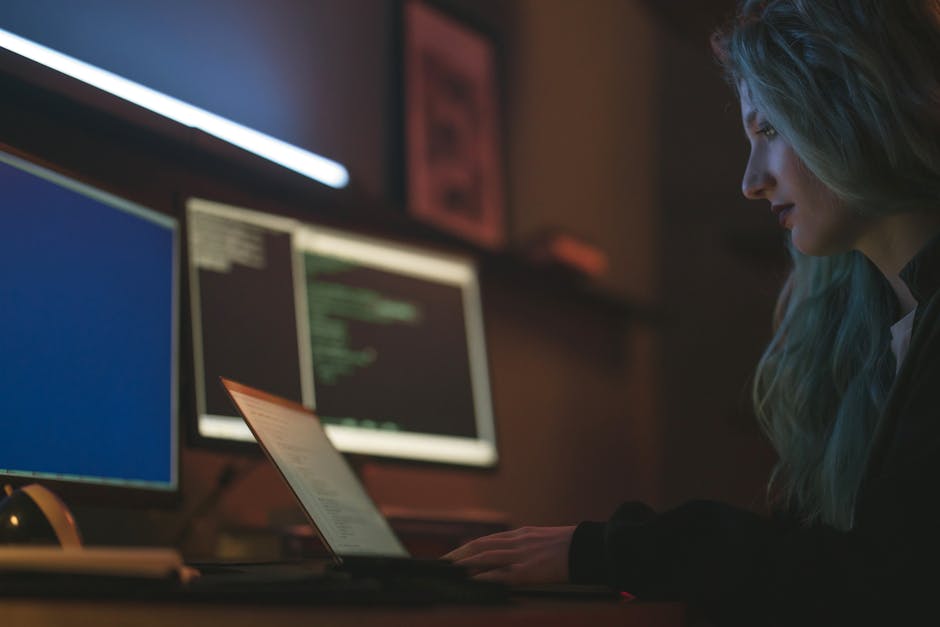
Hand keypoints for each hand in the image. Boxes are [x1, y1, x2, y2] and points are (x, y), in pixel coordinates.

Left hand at [442, 525, 575, 584]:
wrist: (588, 548)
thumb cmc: (569, 547)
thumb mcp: (543, 540)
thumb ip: (525, 545)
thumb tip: (510, 554)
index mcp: (521, 534)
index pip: (486, 539)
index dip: (467, 546)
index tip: (453, 554)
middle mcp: (517, 541)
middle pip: (480, 545)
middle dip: (458, 554)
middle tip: (442, 563)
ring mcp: (522, 555)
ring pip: (485, 557)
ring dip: (464, 563)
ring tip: (449, 570)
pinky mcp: (528, 570)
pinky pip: (501, 574)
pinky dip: (484, 576)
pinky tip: (472, 580)